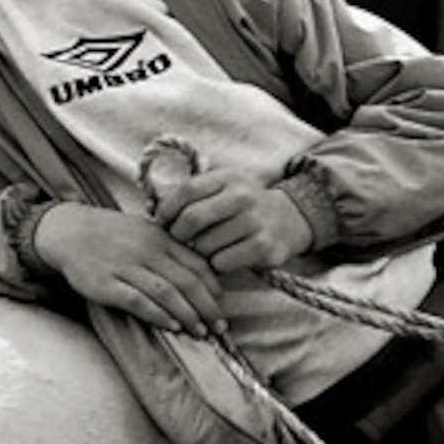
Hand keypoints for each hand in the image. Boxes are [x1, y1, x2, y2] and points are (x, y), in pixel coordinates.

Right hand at [33, 202, 228, 336]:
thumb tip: (202, 273)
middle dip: (207, 307)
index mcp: (161, 238)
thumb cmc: (112, 235)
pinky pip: (137, 300)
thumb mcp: (146, 232)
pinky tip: (171, 326)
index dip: (214, 288)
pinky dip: (157, 314)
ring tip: (200, 331)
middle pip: (187, 281)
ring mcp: (126, 267)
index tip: (222, 306)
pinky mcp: (106, 284)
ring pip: (166, 292)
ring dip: (187, 314)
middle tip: (220, 327)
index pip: (197, 264)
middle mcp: (147, 251)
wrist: (69, 231)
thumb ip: (172, 249)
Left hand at [159, 168, 315, 277]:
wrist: (289, 219)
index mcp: (228, 178)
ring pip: (204, 245)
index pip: (186, 190)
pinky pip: (222, 263)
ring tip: (207, 249)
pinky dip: (216, 265)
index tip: (161, 222)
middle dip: (178, 234)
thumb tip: (154, 213)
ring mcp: (254, 222)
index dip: (167, 209)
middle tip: (181, 241)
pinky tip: (224, 258)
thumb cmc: (243, 207)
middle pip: (191, 219)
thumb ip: (193, 195)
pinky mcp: (263, 247)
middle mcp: (242, 196)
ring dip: (199, 253)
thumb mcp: (223, 188)